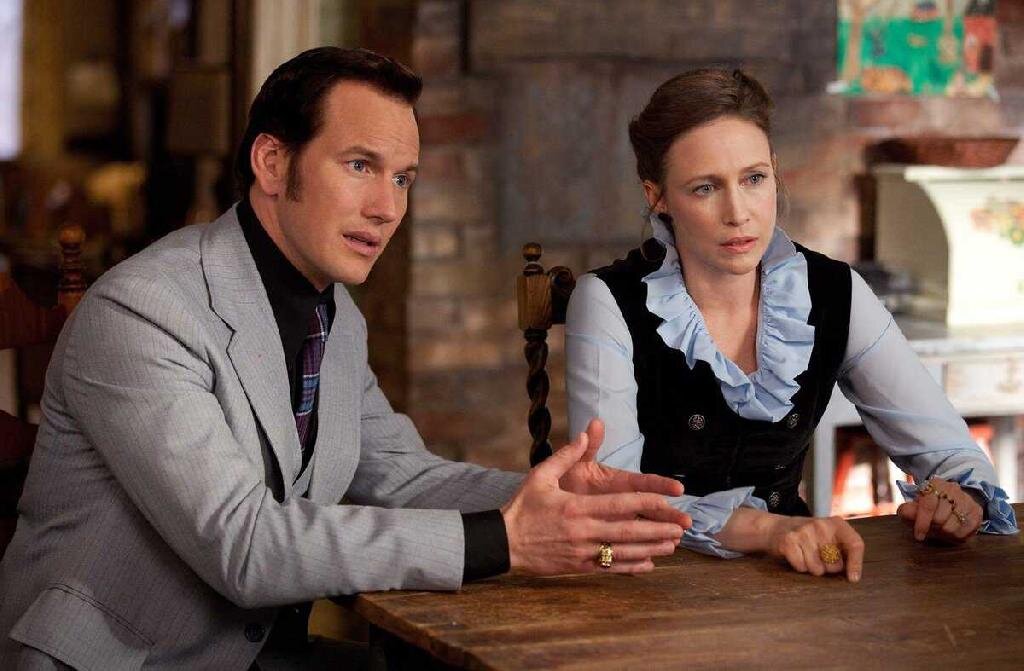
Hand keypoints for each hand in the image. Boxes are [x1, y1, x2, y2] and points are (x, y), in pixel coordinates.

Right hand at [501, 429, 690, 574]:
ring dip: (650, 549)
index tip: (667, 500)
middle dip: (657, 529)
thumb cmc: (522, 506)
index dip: (646, 502)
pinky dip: (630, 567)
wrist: (503, 541)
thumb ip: (567, 455)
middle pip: (628, 530)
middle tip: (681, 529)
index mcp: (577, 506)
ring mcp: (581, 551)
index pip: (620, 503)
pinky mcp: (577, 566)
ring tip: (672, 546)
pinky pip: (609, 568)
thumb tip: (586, 433)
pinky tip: (648, 565)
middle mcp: (583, 530)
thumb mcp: (540, 475)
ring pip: (623, 552)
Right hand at [767, 515, 864, 581]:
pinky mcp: (788, 541)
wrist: (776, 527)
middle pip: (835, 564)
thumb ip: (845, 550)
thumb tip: (854, 577)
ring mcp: (803, 532)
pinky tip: (797, 555)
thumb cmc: (810, 536)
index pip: (855, 544)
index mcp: (836, 523)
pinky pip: (801, 567)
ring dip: (812, 568)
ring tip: (807, 555)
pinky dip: (800, 567)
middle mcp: (821, 525)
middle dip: (829, 568)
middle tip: (820, 558)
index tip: (853, 579)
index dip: (856, 564)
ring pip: (817, 569)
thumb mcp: (830, 536)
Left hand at [897, 478, 982, 542]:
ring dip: (943, 534)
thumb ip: (907, 510)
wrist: (954, 501)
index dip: (921, 523)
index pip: (927, 505)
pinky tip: (952, 532)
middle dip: (932, 528)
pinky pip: (965, 533)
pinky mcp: (977, 512)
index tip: (918, 536)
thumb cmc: (929, 506)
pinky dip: (956, 537)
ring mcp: (967, 500)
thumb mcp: (915, 506)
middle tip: (931, 529)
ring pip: (952, 528)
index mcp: (935, 484)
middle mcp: (953, 490)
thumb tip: (904, 512)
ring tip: (941, 530)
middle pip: (939, 519)